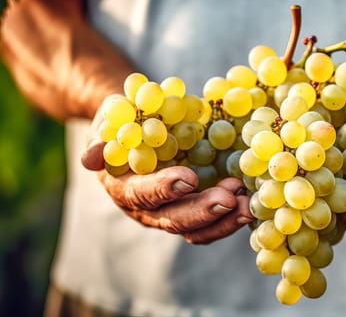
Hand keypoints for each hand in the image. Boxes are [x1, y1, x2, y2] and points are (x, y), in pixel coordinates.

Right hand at [81, 98, 253, 243]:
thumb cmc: (123, 121)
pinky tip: (250, 203)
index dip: (164, 188)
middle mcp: (146, 209)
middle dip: (202, 211)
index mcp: (123, 188)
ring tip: (247, 204)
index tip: (189, 178)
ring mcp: (171, 214)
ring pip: (196, 230)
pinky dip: (230, 218)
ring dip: (223, 220)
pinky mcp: (192, 212)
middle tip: (230, 198)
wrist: (137, 130)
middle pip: (173, 220)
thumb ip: (102, 136)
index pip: (142, 194)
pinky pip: (211, 225)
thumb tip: (90, 158)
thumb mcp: (109, 120)